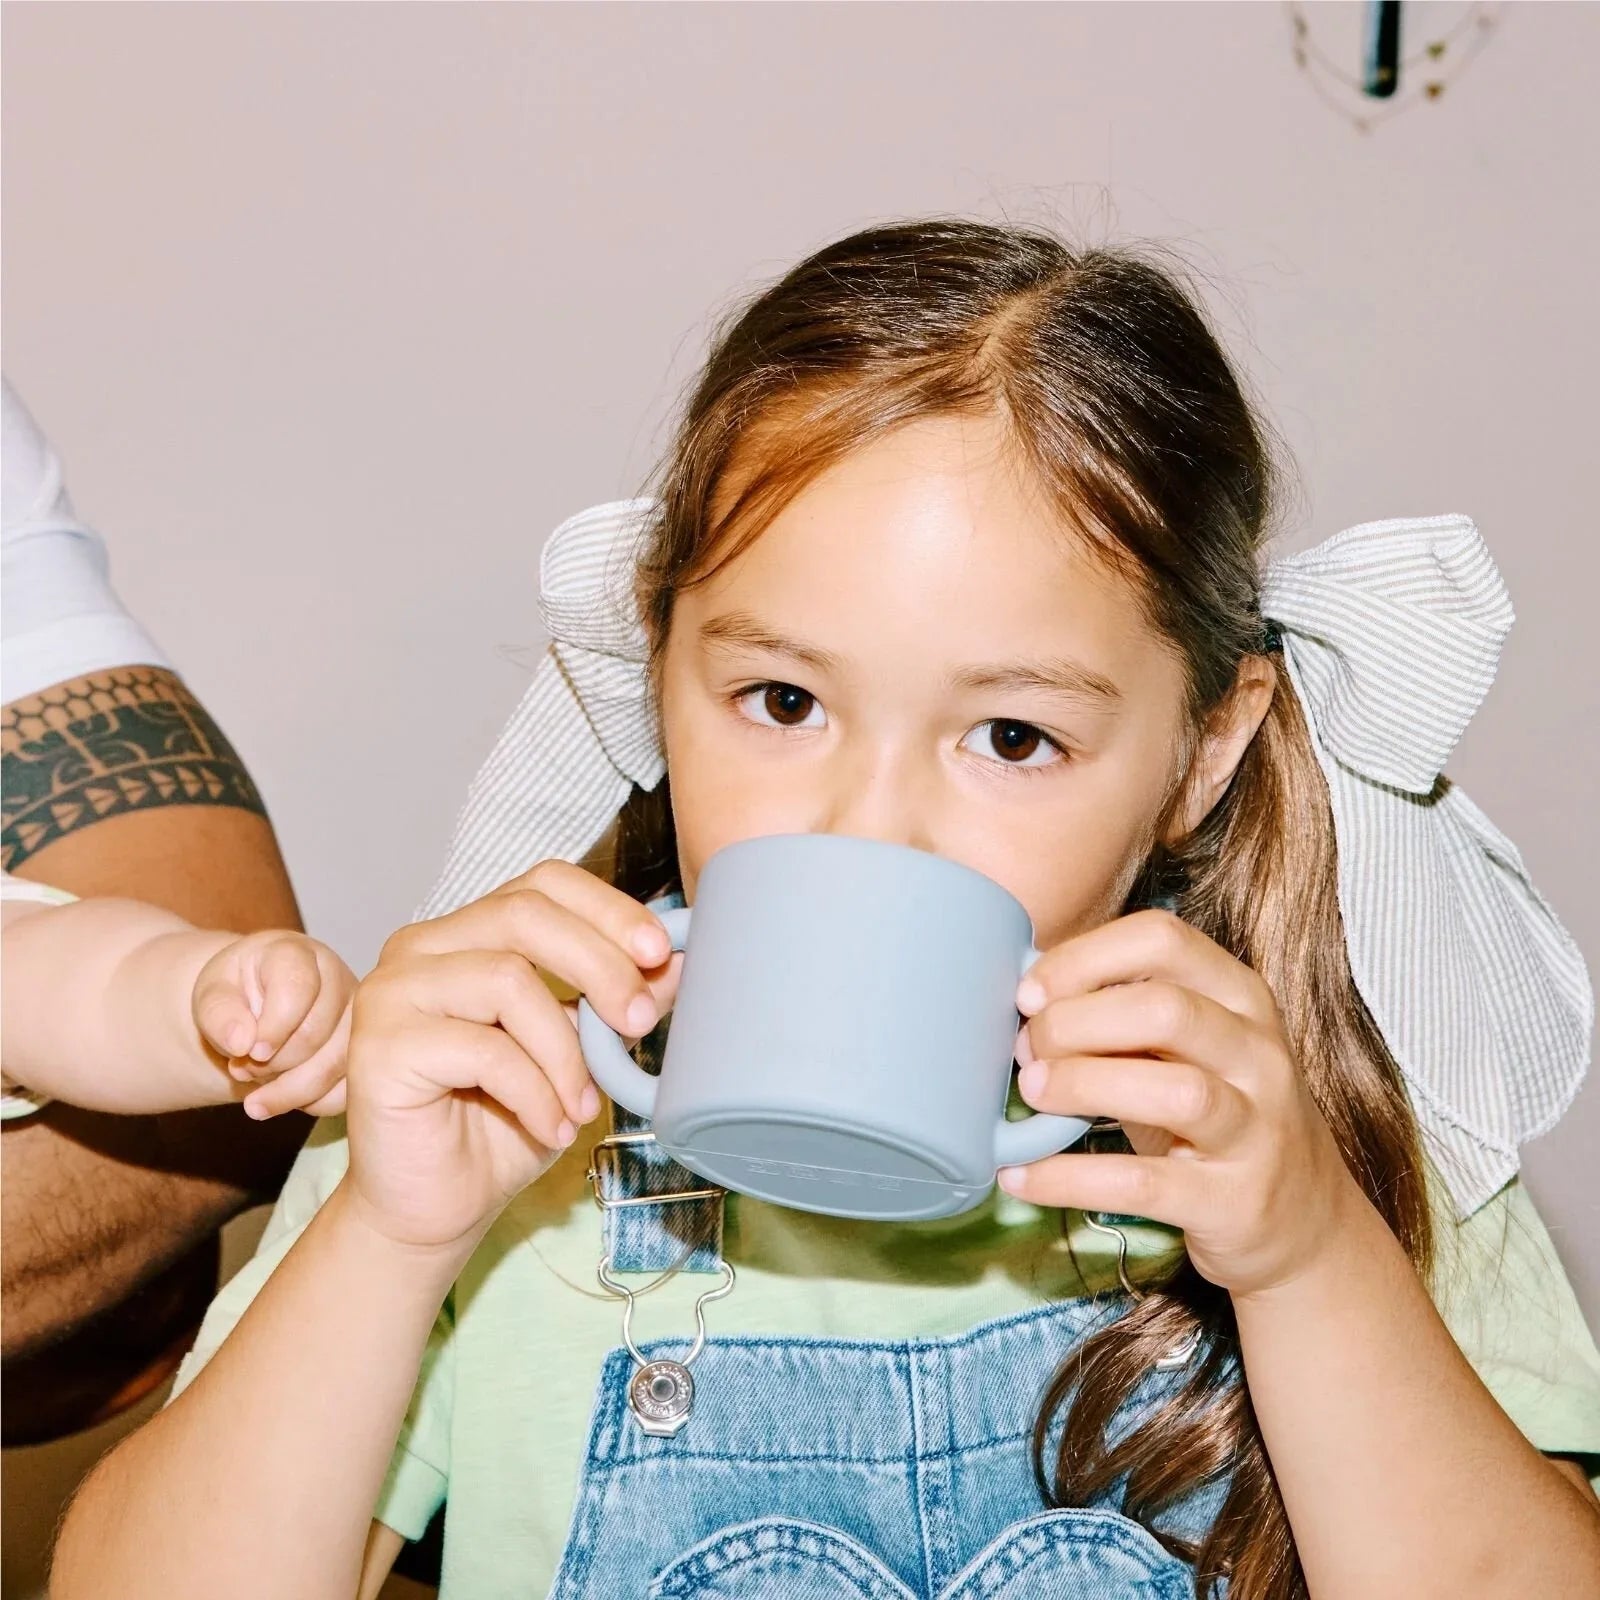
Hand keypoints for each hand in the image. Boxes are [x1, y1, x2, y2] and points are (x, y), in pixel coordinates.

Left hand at [192, 932, 356, 1117]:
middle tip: (242, 1069)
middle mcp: (337, 978)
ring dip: (290, 1090)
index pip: (298, 988)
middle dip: (274, 1064)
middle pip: (317, 1033)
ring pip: (337, 1065)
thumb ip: (218, 1013)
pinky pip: (348, 1088)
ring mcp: (356, 1015)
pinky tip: (284, 1097)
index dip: (273, 1027)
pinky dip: (312, 1102)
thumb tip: (241, 1044)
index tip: (247, 1051)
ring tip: (255, 1094)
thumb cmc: (236, 993)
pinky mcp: (363, 1049)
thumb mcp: (211, 994)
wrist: (254, 1005)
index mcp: (296, 954)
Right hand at [341, 862, 677, 1251]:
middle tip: (640, 1020)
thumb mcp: (580, 1056)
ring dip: (566, 1051)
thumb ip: (616, 1001)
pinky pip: (483, 1048)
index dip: (607, 909)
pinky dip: (535, 1091)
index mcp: (469, 933)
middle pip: (524, 915)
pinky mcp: (380, 1045)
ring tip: (582, 1107)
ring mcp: (394, 990)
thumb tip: (676, 960)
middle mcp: (423, 947)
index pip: (543, 884)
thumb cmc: (503, 1126)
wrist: (436, 1208)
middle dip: (600, 964)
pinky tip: (550, 1126)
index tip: (660, 950)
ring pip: (507, 979)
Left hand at [1001, 909, 1365, 1298]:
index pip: (1162, 940)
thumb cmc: (1217, 1115)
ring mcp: (1256, 1129)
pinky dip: (1069, 1178)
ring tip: (1030, 1093)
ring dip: (1082, 1084)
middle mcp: (1259, 1054)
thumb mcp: (1187, 1048)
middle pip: (1164, 1009)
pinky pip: (1143, 1184)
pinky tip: (1019, 1176)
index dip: (1083, 958)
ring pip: (1173, 1091)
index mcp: (1240, 997)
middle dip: (1076, 1022)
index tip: (1028, 993)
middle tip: (1027, 1049)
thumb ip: (1124, 1013)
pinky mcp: (1234, 1202)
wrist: (1304, 1222)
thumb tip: (1024, 997)